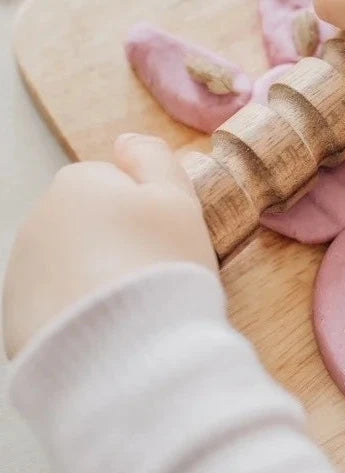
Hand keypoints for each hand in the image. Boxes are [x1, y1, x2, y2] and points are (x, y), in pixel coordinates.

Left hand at [3, 134, 216, 358]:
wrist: (127, 353)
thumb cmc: (161, 264)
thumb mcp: (178, 198)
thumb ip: (154, 157)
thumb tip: (126, 140)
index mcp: (77, 184)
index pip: (117, 184)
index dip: (147, 210)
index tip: (164, 238)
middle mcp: (38, 220)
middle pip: (91, 223)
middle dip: (118, 240)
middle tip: (152, 271)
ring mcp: (21, 272)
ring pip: (73, 263)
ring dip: (97, 275)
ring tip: (131, 305)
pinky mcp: (16, 320)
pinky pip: (58, 304)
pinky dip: (79, 312)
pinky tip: (108, 329)